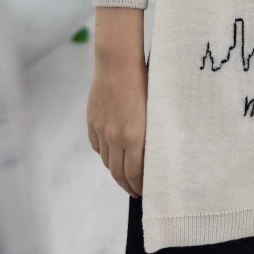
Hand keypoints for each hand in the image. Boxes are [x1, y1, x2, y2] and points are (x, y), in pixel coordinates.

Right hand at [87, 7, 147, 196]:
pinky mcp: (92, 121)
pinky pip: (97, 146)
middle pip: (119, 173)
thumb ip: (155, 133)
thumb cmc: (145, 80)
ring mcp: (101, 130)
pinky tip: (114, 155)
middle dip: (128, 186)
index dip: (140, 187)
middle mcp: (115, 137)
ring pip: (107, 162)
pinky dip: (106, 154)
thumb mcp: (156, 109)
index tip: (147, 193)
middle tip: (138, 192)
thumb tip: (160, 152)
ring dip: (116, 172)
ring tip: (126, 177)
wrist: (118, 61)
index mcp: (134, 136)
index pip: (135, 174)